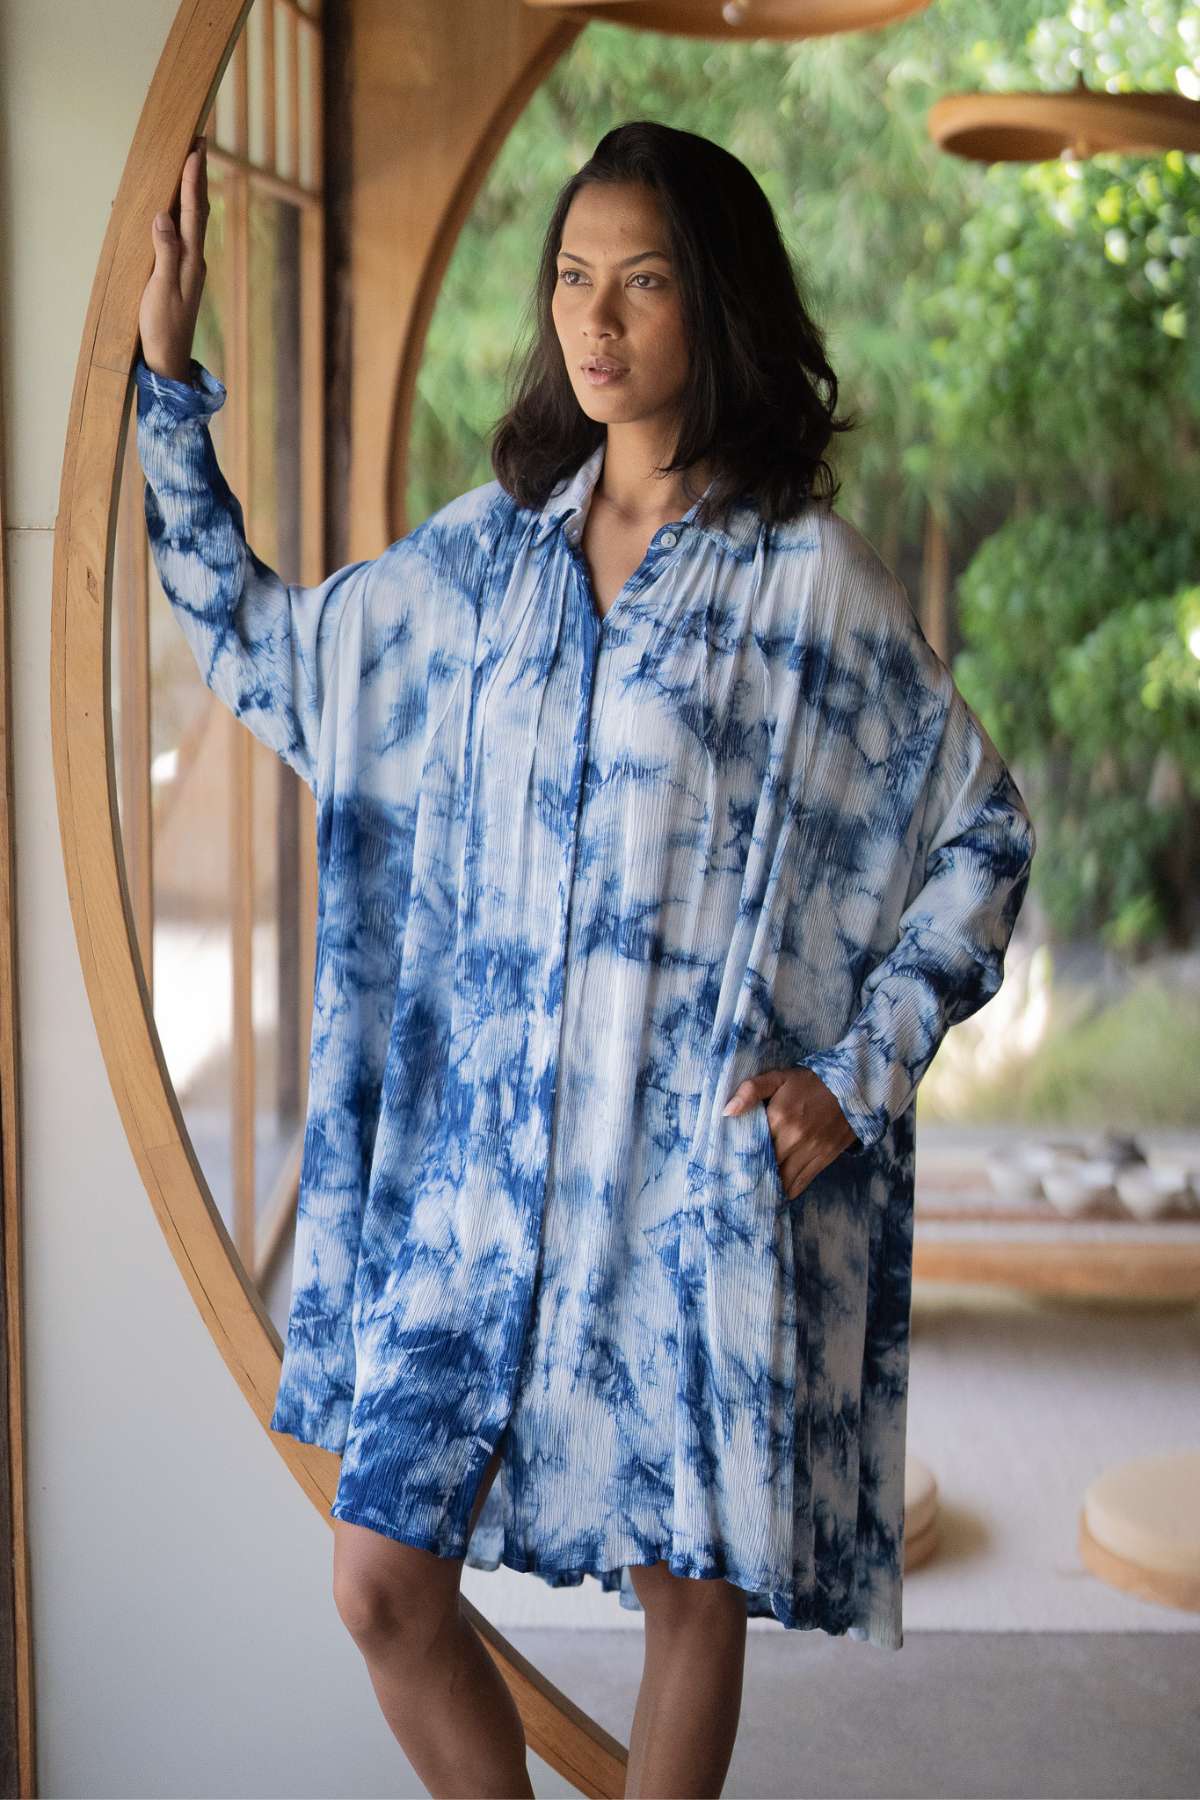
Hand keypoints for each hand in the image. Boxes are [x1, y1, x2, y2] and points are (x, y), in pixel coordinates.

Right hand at [138, 136, 208, 384]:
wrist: (167, 359)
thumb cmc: (162, 326)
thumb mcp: (161, 288)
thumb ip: (164, 251)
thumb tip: (164, 215)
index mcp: (191, 259)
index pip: (194, 211)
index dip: (194, 179)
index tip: (196, 148)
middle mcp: (193, 258)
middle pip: (197, 209)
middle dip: (197, 176)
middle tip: (199, 143)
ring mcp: (188, 266)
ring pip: (191, 220)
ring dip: (190, 191)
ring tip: (189, 164)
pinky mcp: (179, 273)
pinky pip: (180, 234)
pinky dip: (178, 213)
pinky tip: (171, 207)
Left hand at [723, 1065, 860, 1199]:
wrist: (851, 1087)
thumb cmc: (809, 1083)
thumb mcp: (778, 1078)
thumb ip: (750, 1091)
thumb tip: (727, 1112)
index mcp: (778, 1118)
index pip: (752, 1147)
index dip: (741, 1157)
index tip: (732, 1165)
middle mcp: (794, 1137)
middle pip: (767, 1166)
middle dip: (755, 1174)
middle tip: (742, 1180)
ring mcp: (812, 1149)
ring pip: (784, 1179)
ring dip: (772, 1185)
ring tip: (759, 1189)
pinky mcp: (825, 1157)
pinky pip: (802, 1182)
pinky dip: (790, 1189)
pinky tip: (780, 1190)